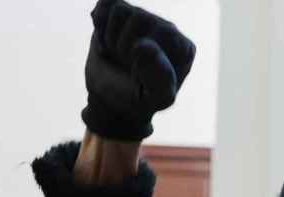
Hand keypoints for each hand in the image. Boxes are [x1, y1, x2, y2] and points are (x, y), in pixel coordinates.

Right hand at [82, 0, 195, 140]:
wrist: (113, 99)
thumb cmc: (139, 99)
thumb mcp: (155, 98)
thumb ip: (158, 78)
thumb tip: (144, 46)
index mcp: (184, 49)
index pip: (163, 31)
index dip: (141, 55)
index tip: (142, 76)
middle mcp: (168, 29)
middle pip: (139, 17)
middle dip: (124, 46)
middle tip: (127, 65)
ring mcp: (145, 19)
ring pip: (121, 10)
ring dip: (111, 38)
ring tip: (119, 56)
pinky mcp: (122, 14)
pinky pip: (106, 4)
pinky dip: (99, 24)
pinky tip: (107, 42)